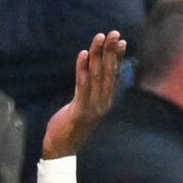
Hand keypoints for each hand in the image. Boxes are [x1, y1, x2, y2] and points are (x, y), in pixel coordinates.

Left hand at [42, 29, 126, 157]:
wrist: (61, 150)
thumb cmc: (70, 126)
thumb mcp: (82, 105)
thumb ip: (88, 90)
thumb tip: (91, 72)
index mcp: (105, 101)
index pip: (114, 75)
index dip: (118, 57)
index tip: (121, 40)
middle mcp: (102, 103)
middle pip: (109, 72)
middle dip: (111, 51)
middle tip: (114, 33)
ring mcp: (92, 108)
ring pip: (97, 76)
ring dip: (98, 54)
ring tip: (98, 38)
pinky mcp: (80, 111)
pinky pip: (82, 86)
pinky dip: (83, 69)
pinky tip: (83, 54)